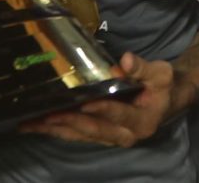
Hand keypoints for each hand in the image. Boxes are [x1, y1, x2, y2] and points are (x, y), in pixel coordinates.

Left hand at [19, 52, 174, 146]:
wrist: (165, 100)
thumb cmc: (162, 85)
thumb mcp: (160, 73)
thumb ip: (142, 68)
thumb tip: (124, 60)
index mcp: (141, 121)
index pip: (119, 114)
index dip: (102, 109)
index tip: (84, 103)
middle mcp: (125, 135)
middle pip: (94, 129)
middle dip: (70, 122)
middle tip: (46, 115)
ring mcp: (111, 137)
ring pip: (82, 135)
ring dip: (57, 129)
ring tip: (33, 124)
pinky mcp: (101, 135)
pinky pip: (78, 135)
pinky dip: (59, 130)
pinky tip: (40, 125)